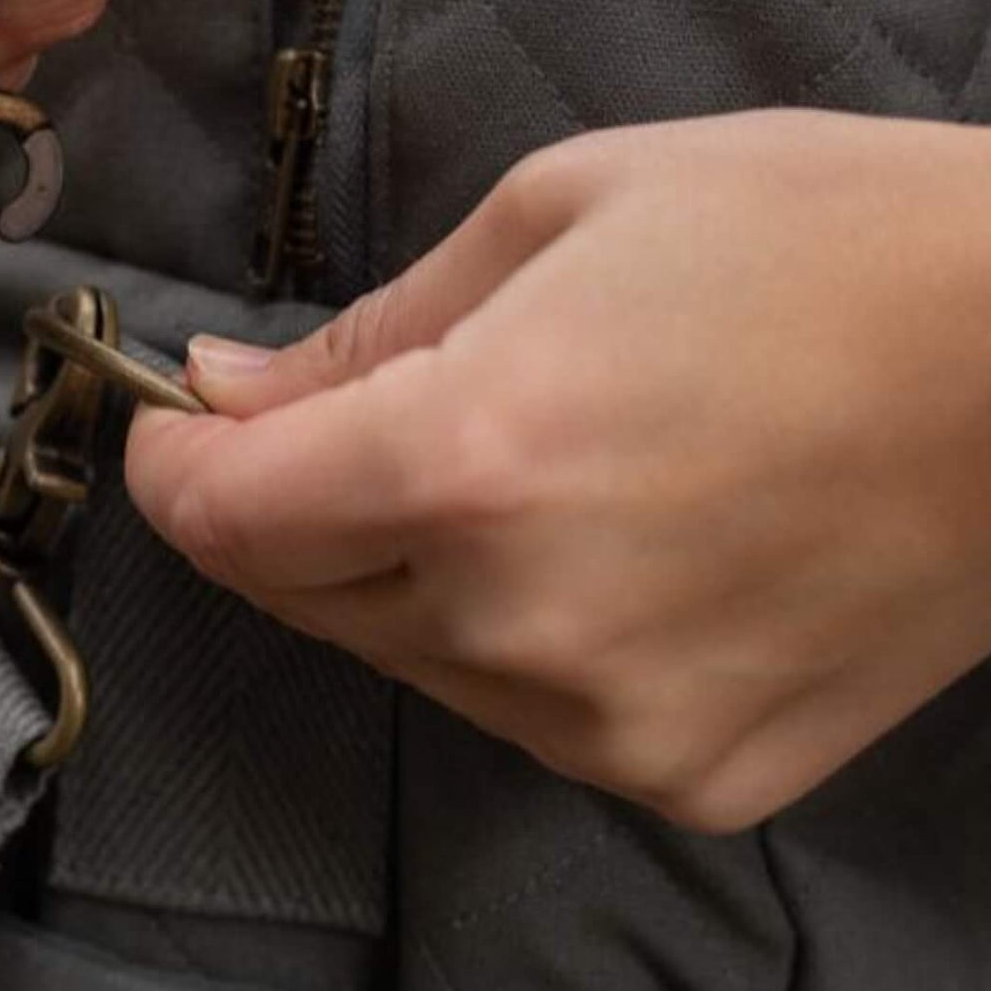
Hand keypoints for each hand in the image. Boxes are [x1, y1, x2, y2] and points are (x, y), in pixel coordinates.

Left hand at [128, 111, 990, 830]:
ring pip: (410, 658)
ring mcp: (614, 725)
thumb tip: (230, 395)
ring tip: (525, 467)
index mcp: (474, 463)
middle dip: (282, 509)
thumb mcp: (560, 213)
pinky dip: (520, 637)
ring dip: (405, 572)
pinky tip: (611, 550)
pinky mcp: (698, 776)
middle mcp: (523, 623)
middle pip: (295, 594)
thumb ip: (368, 332)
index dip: (173, 466)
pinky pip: (532, 714)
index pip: (221, 517)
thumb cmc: (817, 235)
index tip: (184, 424)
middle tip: (346, 422)